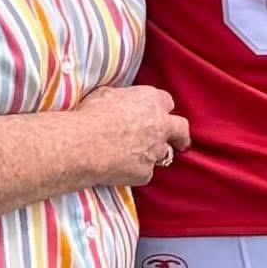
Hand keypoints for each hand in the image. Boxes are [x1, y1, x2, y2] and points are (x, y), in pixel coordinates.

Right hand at [76, 85, 190, 186]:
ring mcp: (155, 151)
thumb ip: (125, 98)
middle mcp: (160, 125)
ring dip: (155, 154)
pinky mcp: (145, 173)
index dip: (161, 108)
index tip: (158, 113)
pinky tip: (122, 169)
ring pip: (164, 154)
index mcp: (152, 100)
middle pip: (181, 129)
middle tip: (180, 141)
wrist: (85, 144)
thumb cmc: (93, 115)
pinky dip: (137, 171)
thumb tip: (122, 103)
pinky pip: (145, 172)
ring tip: (139, 157)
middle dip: (181, 136)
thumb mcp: (109, 94)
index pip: (167, 102)